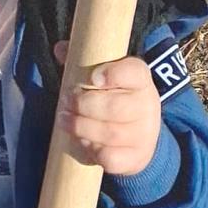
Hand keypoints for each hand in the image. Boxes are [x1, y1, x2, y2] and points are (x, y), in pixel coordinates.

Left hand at [54, 44, 162, 176]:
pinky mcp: (136, 157)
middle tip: (65, 100)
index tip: (93, 78)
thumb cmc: (114, 93)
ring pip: (110, 133)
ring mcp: (144, 135)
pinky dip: (92, 150)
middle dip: (83, 104)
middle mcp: (147, 106)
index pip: (134, 72)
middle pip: (115, 107)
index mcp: (140, 79)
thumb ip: (83, 59)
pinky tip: (82, 141)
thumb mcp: (103, 72)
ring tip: (64, 119)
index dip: (113, 74)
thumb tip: (60, 49)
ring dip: (81, 127)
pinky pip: (112, 158)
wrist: (139, 130)